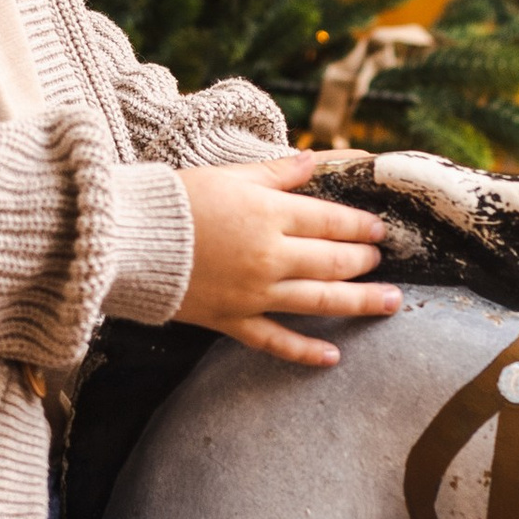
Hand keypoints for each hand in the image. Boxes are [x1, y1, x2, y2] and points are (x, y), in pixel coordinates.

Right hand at [173, 155, 401, 367]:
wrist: (126, 240)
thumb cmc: (175, 201)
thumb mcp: (228, 175)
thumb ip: (275, 173)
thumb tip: (313, 160)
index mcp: (269, 215)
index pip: (331, 221)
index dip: (360, 225)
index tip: (380, 229)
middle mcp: (269, 256)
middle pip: (333, 261)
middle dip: (363, 260)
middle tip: (381, 260)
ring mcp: (253, 293)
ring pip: (319, 301)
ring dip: (360, 302)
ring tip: (392, 303)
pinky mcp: (231, 320)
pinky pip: (276, 340)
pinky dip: (305, 352)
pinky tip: (332, 357)